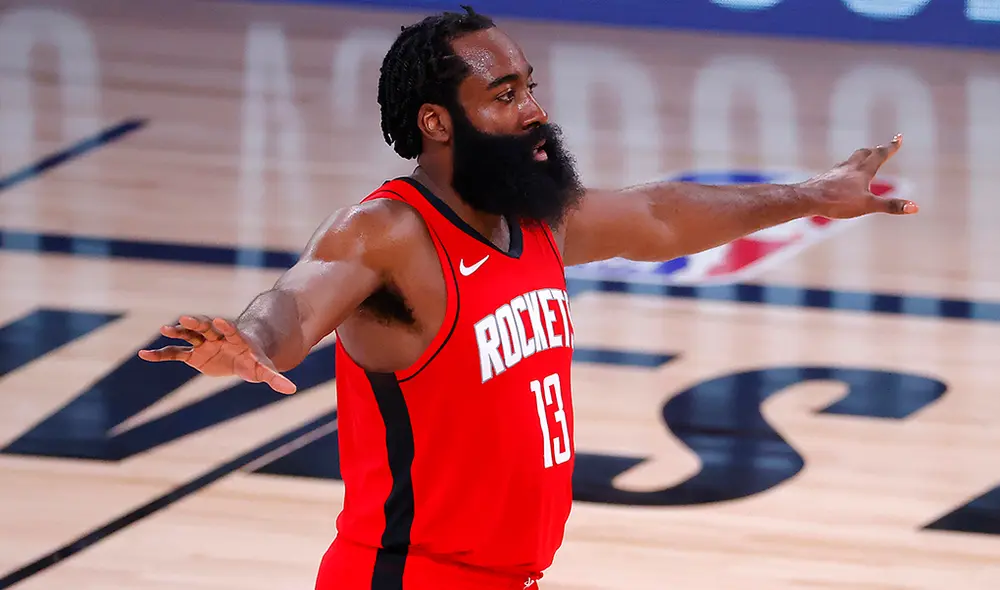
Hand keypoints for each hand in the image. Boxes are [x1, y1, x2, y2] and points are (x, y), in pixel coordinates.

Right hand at [137, 315, 296, 393]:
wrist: (242, 355)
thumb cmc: (254, 359)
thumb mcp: (263, 369)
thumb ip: (275, 378)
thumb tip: (292, 390)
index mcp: (234, 337)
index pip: (229, 330)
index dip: (225, 326)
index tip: (220, 321)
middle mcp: (216, 337)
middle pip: (206, 327)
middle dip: (197, 323)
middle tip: (187, 318)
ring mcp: (202, 343)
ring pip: (188, 336)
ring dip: (178, 332)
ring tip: (164, 329)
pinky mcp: (193, 355)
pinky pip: (174, 354)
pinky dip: (160, 355)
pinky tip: (143, 355)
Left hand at [797, 134, 918, 218]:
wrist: (806, 199)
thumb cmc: (836, 202)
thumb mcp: (867, 206)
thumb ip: (890, 205)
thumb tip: (915, 207)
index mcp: (862, 171)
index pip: (880, 155)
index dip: (891, 147)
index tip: (899, 137)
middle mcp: (849, 167)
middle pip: (864, 153)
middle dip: (875, 150)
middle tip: (882, 147)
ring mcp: (835, 171)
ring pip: (850, 160)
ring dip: (859, 157)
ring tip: (862, 158)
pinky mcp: (824, 178)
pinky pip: (837, 170)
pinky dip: (844, 168)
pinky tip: (839, 175)